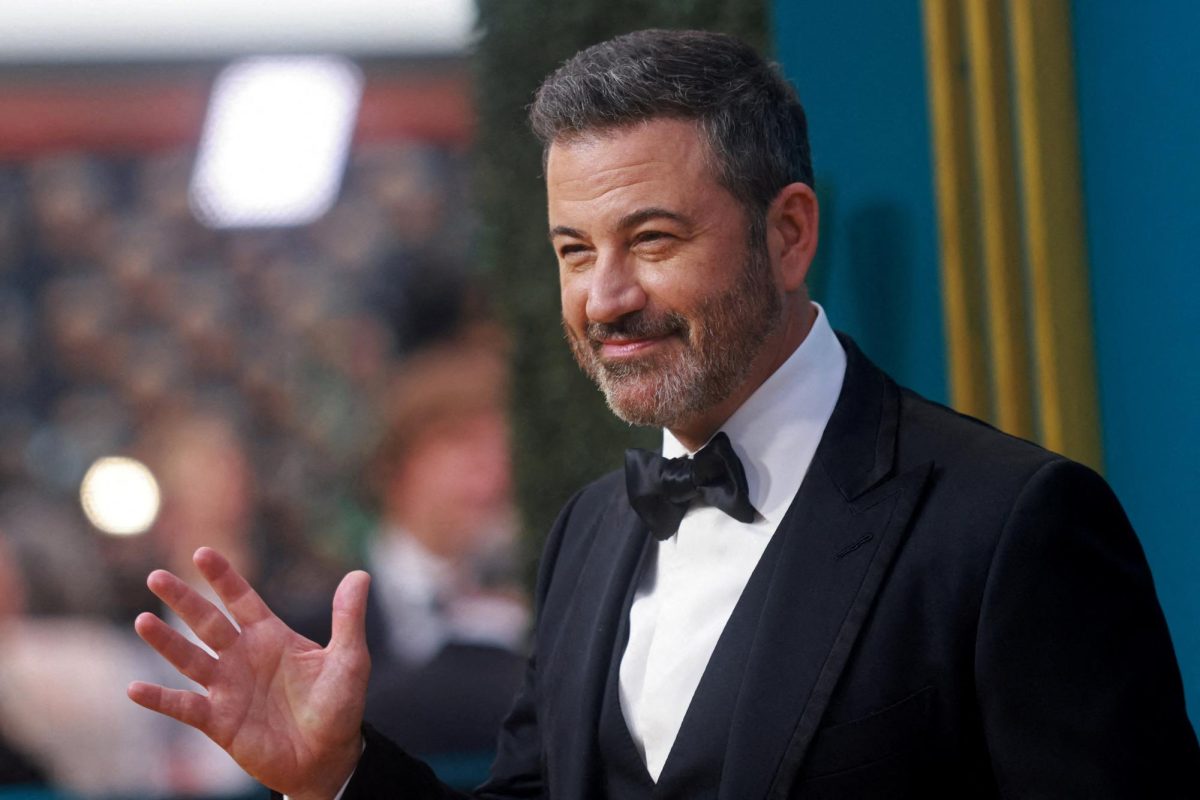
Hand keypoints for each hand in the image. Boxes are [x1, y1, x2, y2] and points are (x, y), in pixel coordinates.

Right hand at [128, 547, 369, 799]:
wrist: (328, 757)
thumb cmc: (339, 706)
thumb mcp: (349, 660)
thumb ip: (348, 618)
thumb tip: (360, 575)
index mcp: (270, 636)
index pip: (241, 599)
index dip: (223, 577)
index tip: (202, 553)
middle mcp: (243, 657)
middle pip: (207, 622)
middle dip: (183, 600)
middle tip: (156, 576)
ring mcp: (227, 688)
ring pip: (190, 658)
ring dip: (166, 642)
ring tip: (142, 621)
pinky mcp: (218, 721)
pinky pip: (183, 707)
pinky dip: (160, 699)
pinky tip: (135, 689)